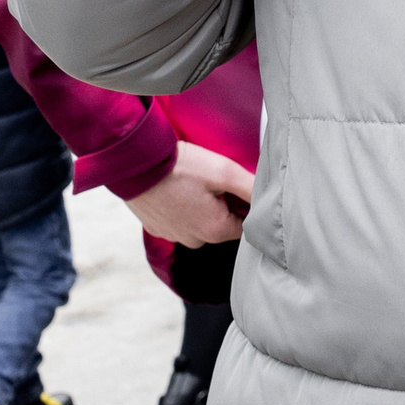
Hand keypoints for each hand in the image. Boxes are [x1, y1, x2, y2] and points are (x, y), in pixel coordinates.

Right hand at [124, 140, 254, 247]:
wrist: (134, 164)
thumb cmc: (182, 167)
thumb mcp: (225, 172)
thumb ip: (251, 188)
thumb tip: (270, 199)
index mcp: (215, 231)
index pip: (245, 225)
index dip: (245, 205)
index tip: (235, 188)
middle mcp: (194, 240)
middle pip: (223, 225)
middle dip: (223, 205)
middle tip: (212, 182)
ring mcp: (173, 236)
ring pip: (200, 223)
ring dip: (201, 207)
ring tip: (192, 183)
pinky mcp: (156, 227)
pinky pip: (178, 220)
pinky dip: (181, 207)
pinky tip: (177, 189)